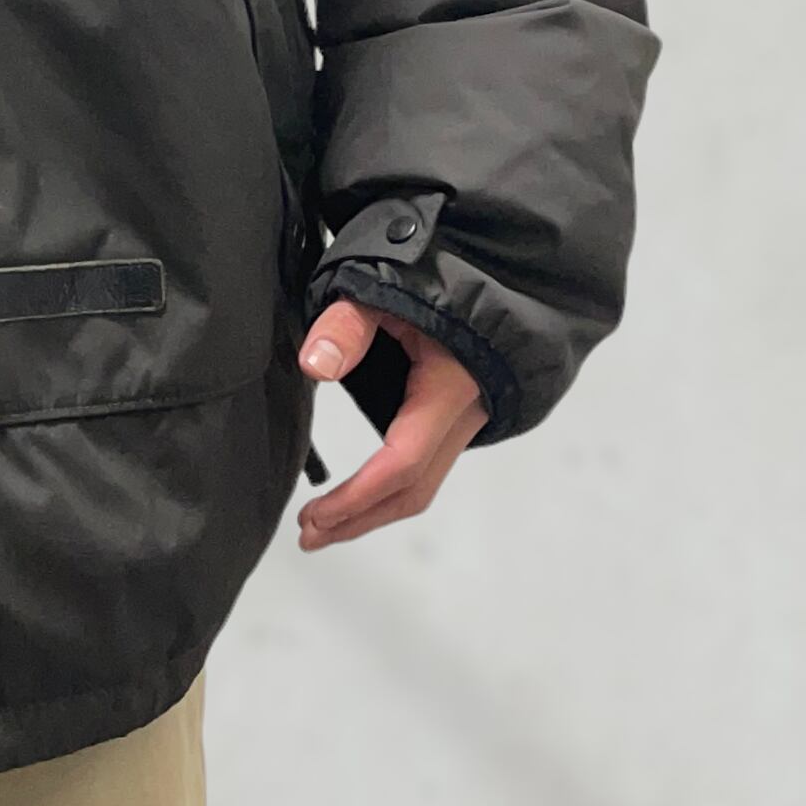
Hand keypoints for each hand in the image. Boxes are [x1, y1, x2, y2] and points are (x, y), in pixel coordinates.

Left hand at [294, 299, 486, 549]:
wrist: (497, 271)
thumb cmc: (437, 274)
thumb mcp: (385, 288)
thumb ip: (348, 323)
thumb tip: (314, 365)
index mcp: (446, 391)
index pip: (403, 461)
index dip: (358, 496)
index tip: (313, 516)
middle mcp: (462, 415)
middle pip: (414, 489)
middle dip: (360, 518)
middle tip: (308, 534)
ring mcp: (465, 420)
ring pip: (424, 482)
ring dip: (374, 510)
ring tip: (323, 526)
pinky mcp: (457, 416)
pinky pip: (426, 465)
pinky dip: (390, 488)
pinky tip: (360, 492)